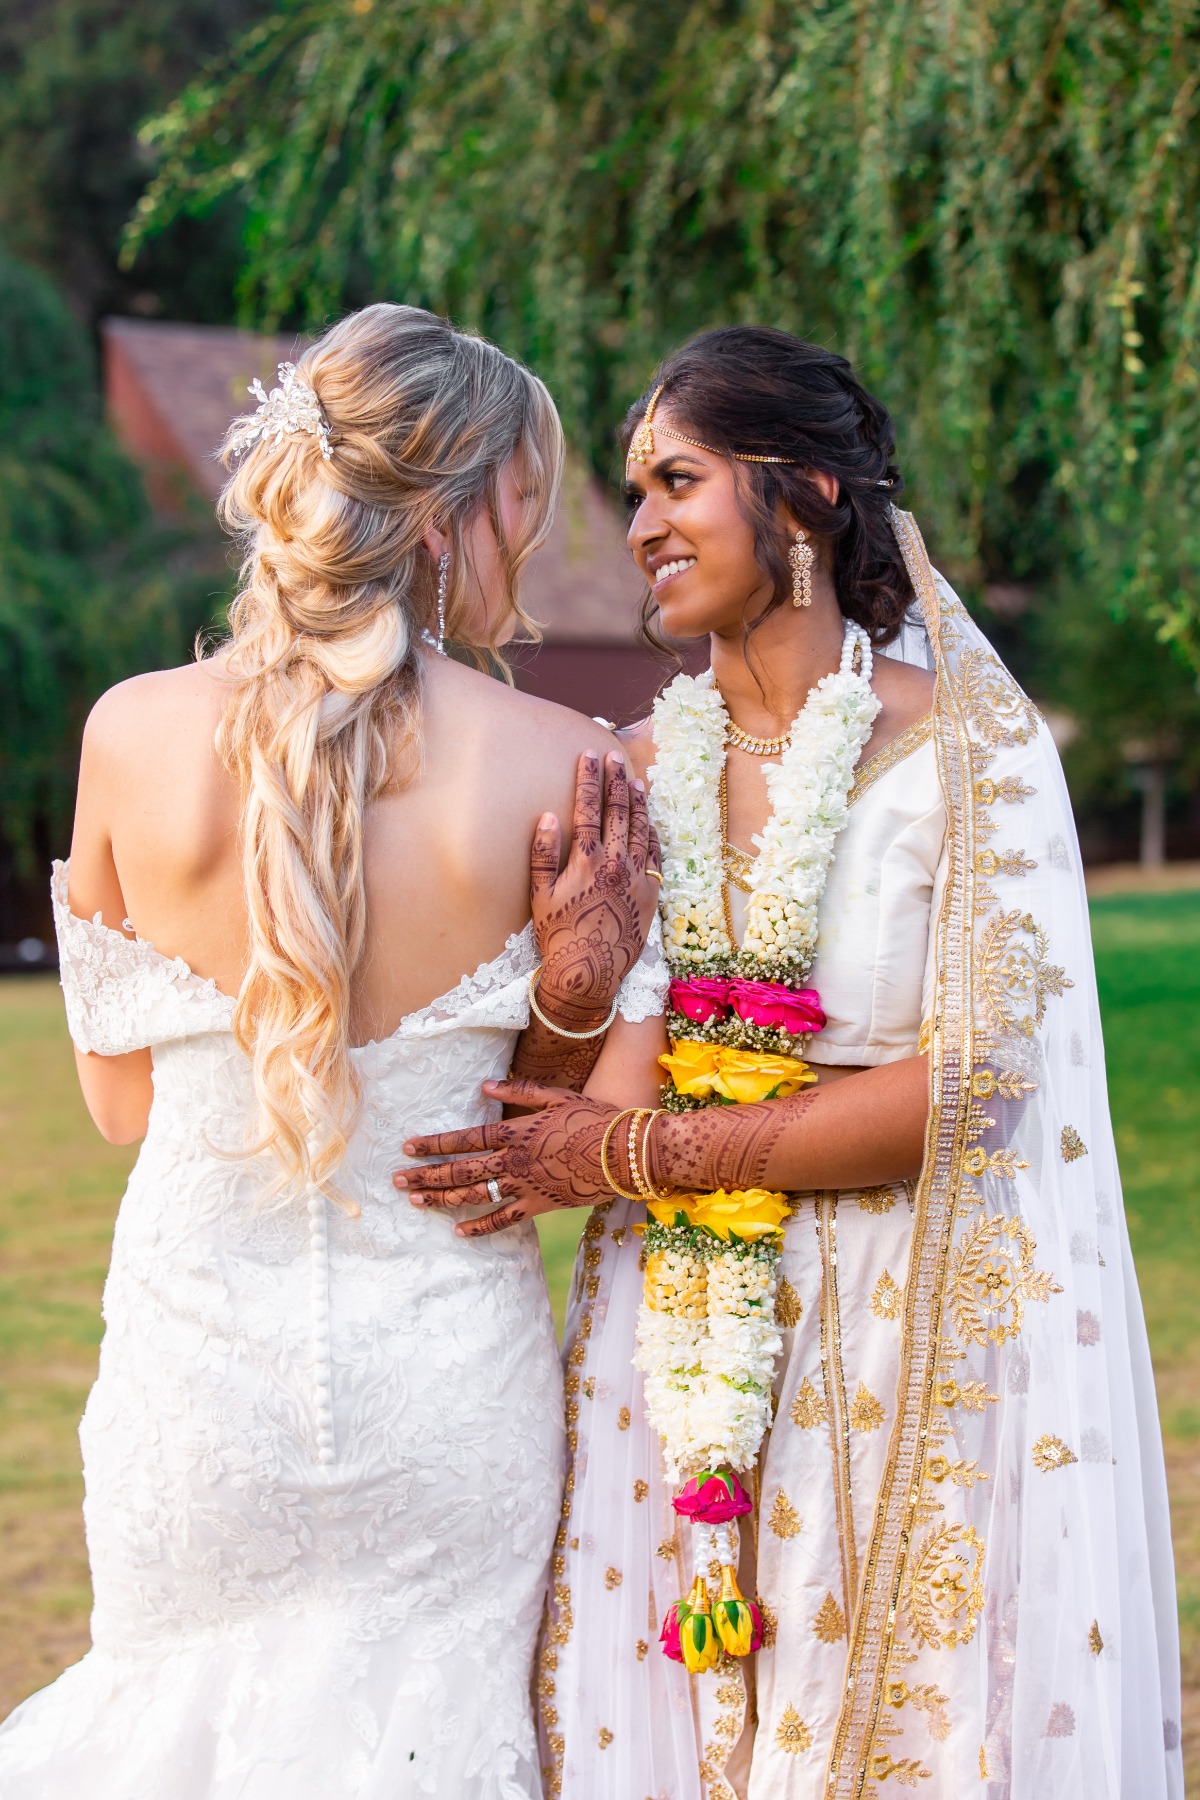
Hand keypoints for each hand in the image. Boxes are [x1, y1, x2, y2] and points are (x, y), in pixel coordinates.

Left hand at [395, 1078, 620, 1237]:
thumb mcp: (556, 1095)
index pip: (463, 1138)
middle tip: (397, 1180)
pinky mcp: (539, 1206)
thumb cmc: (594, 1118)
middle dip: (424, 1174)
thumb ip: (519, 1090)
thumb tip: (485, 1082)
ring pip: (473, 1195)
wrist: (625, 1153)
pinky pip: (502, 1220)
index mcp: (514, 1131)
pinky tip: (459, 1232)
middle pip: (459, 1169)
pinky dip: (480, 1228)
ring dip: (441, 1199)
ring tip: (415, 1202)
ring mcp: (524, 1186)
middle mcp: (512, 1160)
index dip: (433, 1143)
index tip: (408, 1147)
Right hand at [527, 750, 660, 1029]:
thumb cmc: (557, 934)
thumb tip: (547, 816)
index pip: (588, 808)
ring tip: (635, 780)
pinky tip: (649, 820)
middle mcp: (615, 863)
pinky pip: (655, 855)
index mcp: (586, 859)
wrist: (588, 972)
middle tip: (614, 756)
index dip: (588, 779)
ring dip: (637, 801)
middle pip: (617, 810)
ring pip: (640, 828)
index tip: (589, 755)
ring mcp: (637, 877)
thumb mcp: (540, 894)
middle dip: (615, 779)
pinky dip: (651, 833)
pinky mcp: (651, 893)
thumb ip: (543, 853)